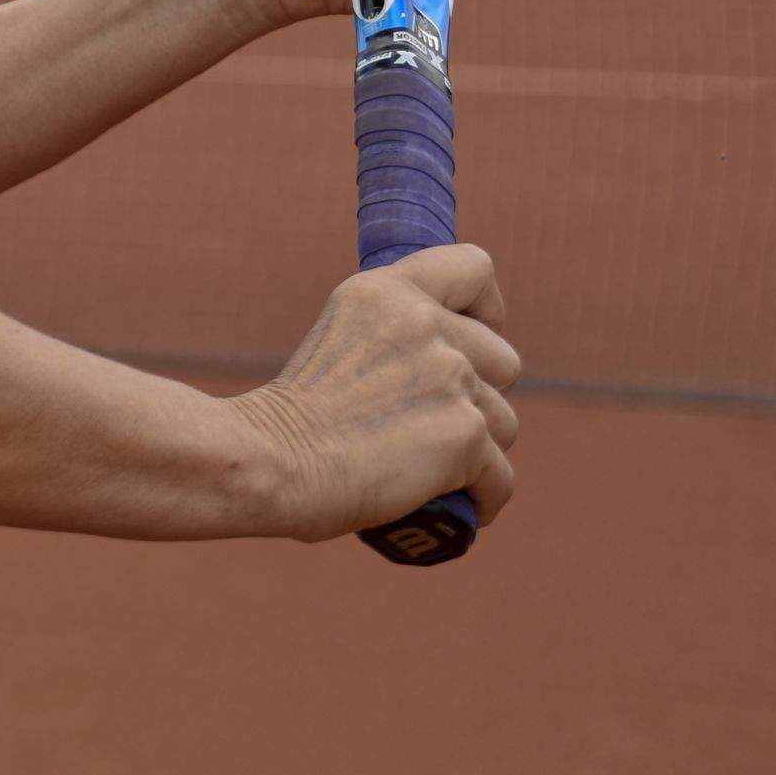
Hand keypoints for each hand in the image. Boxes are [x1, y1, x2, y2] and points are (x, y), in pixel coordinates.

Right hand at [230, 244, 521, 541]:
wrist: (270, 461)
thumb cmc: (291, 419)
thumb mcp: (338, 337)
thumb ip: (393, 337)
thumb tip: (446, 365)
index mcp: (386, 291)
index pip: (475, 266)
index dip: (487, 309)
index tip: (469, 341)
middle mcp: (424, 323)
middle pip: (504, 361)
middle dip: (482, 397)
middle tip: (438, 426)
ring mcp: (450, 376)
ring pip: (505, 423)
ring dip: (480, 453)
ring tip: (436, 474)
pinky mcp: (465, 432)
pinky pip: (501, 478)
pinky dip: (483, 499)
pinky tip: (462, 508)